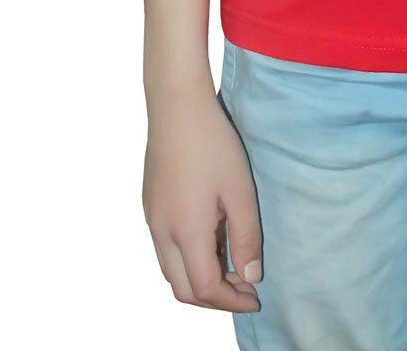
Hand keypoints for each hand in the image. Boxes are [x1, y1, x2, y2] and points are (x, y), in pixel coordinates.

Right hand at [143, 88, 262, 312]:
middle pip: (183, 289)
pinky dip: (189, 259)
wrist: (177, 106)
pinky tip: (212, 240)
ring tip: (232, 265)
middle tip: (244, 288)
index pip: (205, 288)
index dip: (231, 301)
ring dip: (200, 279)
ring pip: (171, 271)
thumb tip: (250, 276)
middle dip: (214, 299)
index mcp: (185, 232)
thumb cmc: (213, 144)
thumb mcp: (240, 191)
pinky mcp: (150, 205)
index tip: (256, 296)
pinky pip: (166, 249)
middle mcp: (162, 232)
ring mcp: (152, 219)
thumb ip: (246, 237)